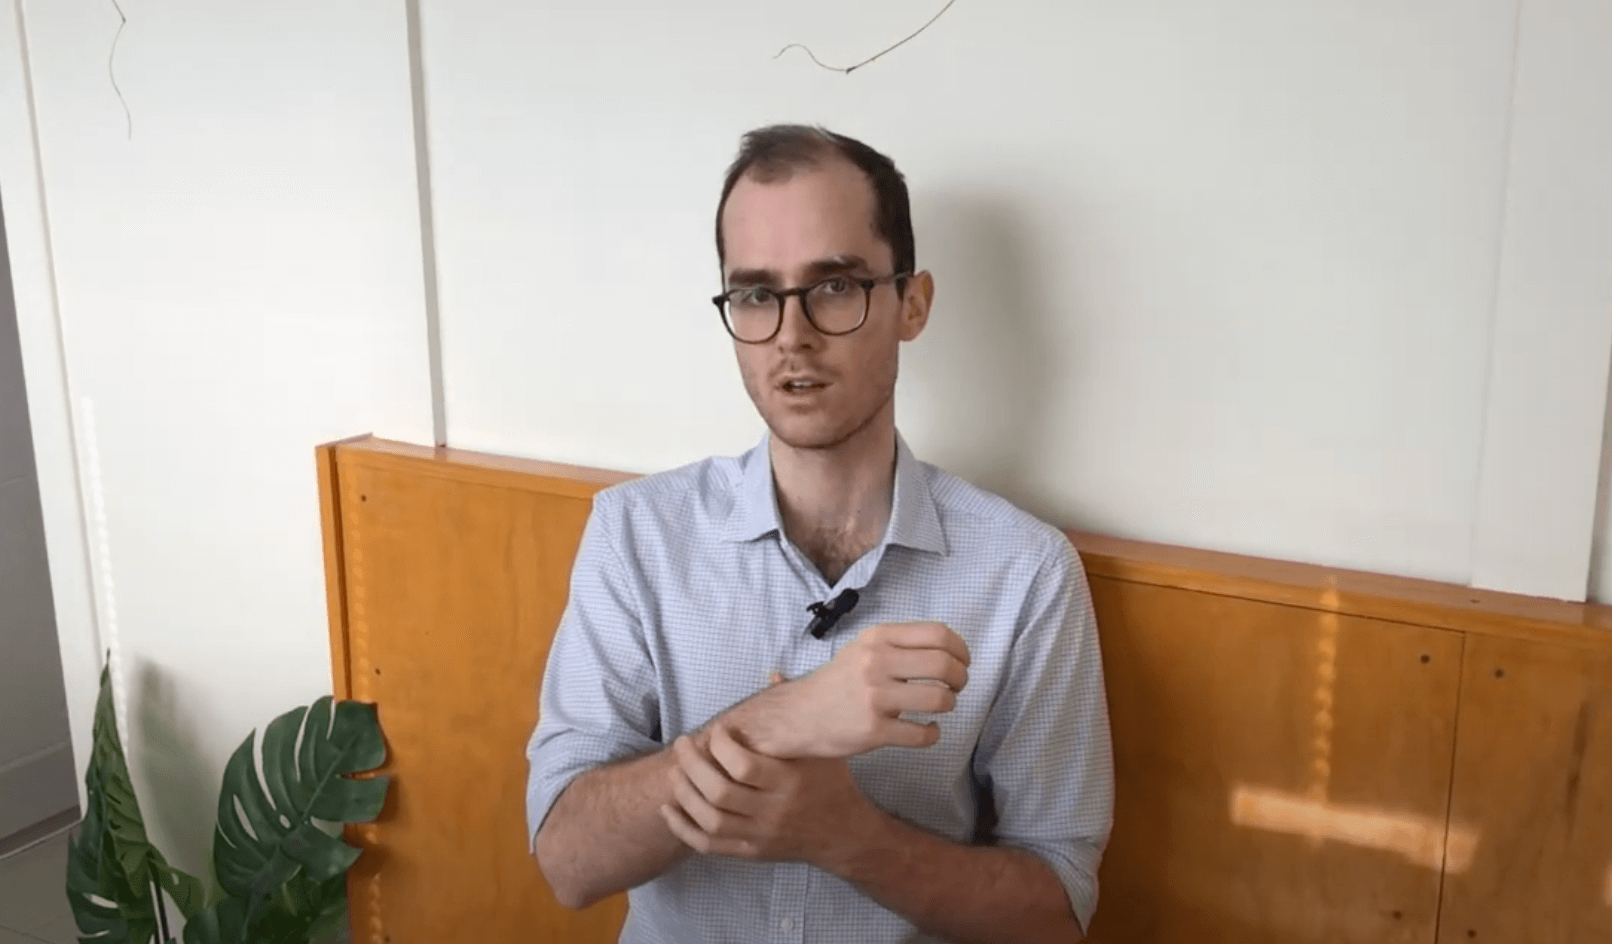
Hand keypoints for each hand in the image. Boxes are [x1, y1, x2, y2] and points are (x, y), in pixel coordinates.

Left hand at [660, 724, 875, 868]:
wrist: (845, 832)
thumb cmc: (832, 781)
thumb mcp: (822, 747)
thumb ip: (795, 713)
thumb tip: (772, 673)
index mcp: (790, 782)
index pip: (743, 765)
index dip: (721, 745)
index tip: (716, 730)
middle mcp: (774, 811)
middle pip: (719, 792)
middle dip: (692, 766)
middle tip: (683, 745)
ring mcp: (761, 835)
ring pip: (710, 820)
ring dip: (684, 795)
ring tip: (675, 772)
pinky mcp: (751, 852)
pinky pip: (708, 846)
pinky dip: (683, 829)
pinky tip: (669, 810)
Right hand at [736, 621, 969, 758]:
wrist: (799, 715)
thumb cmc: (838, 682)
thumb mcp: (864, 648)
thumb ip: (900, 644)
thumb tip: (949, 650)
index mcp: (878, 638)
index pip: (937, 633)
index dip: (960, 650)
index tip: (962, 662)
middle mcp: (876, 663)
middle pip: (944, 665)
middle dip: (960, 678)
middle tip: (955, 686)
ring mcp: (875, 697)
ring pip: (939, 699)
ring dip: (949, 704)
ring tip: (940, 706)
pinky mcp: (874, 730)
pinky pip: (923, 734)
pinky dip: (933, 734)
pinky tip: (927, 729)